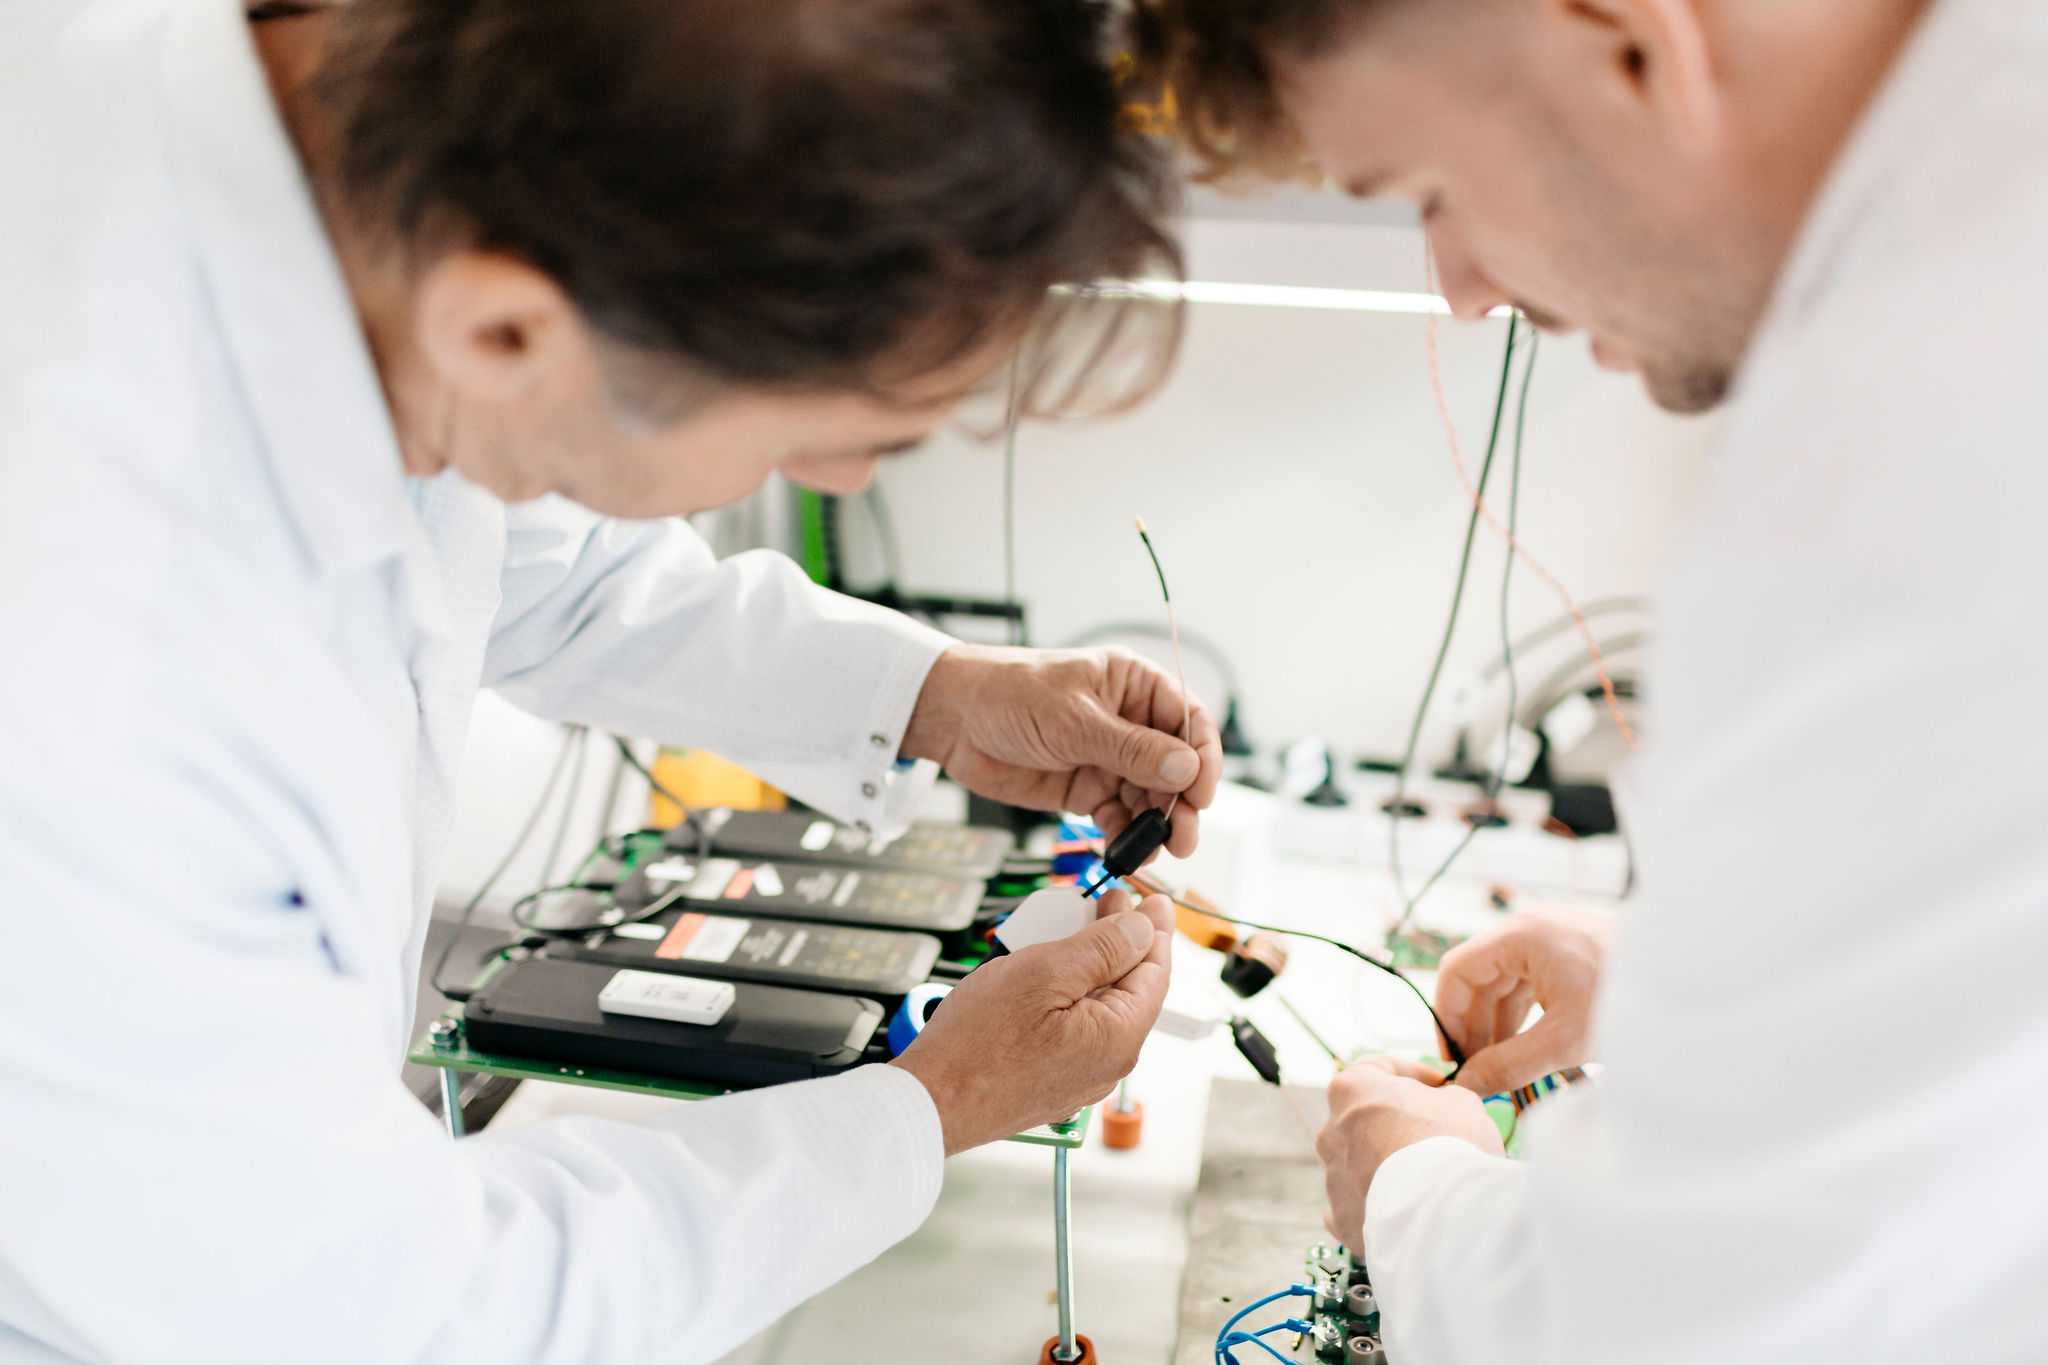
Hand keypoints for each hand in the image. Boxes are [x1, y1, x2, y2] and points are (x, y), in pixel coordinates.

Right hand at [891, 888, 1171, 1153]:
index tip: (1153, 899)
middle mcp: (1107, 1063)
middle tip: (1107, 902)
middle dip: (1119, 942)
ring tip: (1065, 931)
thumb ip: (1103, 948)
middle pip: (1128, 989)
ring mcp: (1079, 1076)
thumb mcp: (1045, 973)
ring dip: (1087, 966)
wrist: (931, 1101)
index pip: (1155, 972)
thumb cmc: (978, 1044)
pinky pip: (1073, 1027)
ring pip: (1097, 1007)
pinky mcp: (1051, 1080)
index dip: (1154, 929)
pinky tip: (1044, 974)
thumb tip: (1143, 930)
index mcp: (1118, 1037)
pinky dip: (1066, 994)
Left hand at [900, 645, 1222, 857]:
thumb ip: (1131, 749)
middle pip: (1175, 766)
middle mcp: (1129, 722)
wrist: (955, 720)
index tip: (1201, 792)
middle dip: (1181, 802)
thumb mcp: (1074, 720)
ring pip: (1150, 797)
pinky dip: (1126, 836)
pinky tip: (1125, 851)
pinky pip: (1119, 816)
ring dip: (1156, 825)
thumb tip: (1186, 768)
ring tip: (1155, 849)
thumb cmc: (1010, 694)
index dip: (1203, 757)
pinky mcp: (1087, 789)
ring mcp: (1109, 758)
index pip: (1189, 720)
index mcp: (1134, 685)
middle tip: (1182, 835)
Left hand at [1317, 1056, 1503, 1249]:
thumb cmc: (1449, 1143)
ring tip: (1427, 1182)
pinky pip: (1355, 1208)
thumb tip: (1442, 1108)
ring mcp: (1332, 1177)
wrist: (1441, 1211)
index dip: (1412, 1073)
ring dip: (1387, 1168)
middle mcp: (1331, 1131)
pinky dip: (1377, 1208)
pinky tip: (1404, 1212)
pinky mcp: (1341, 1219)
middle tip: (1435, 1137)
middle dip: (1396, 1126)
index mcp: (1351, 1090)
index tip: (1439, 1087)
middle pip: (1364, 1121)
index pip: (1375, 1067)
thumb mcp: (1461, 1102)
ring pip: (1359, 1167)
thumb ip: (1444, 1099)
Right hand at [1436, 905, 1609, 1094]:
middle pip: (1480, 978)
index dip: (1447, 1016)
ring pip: (1505, 983)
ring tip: (1502, 1068)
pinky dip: (1523, 1015)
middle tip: (1479, 1073)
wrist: (1691, 980)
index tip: (1451, 1058)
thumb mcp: (1564, 1041)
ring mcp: (1550, 936)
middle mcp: (1530, 927)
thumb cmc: (1627, 1002)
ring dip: (1499, 1025)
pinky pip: (1529, 982)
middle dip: (1476, 1027)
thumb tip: (1468, 1086)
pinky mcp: (1568, 951)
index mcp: (1520, 935)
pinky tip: (1528, 1049)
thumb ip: (1509, 1064)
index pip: (1457, 971)